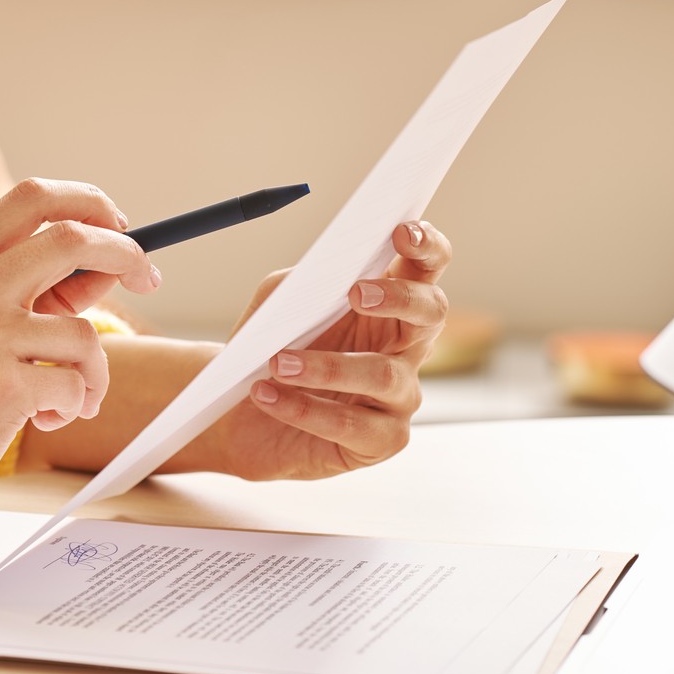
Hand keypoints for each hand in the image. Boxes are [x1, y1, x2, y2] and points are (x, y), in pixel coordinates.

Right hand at [0, 178, 160, 526]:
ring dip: (95, 372)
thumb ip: (32, 288)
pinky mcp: (1, 386)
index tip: (120, 225)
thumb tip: (108, 265)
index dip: (89, 202)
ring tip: (69, 397)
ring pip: (85, 331)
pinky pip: (77, 385)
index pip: (32, 197)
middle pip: (72, 238)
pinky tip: (42, 420)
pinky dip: (75, 406)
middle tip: (149, 279)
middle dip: (127, 254)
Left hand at [205, 220, 450, 480]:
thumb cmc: (271, 349)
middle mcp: (407, 348)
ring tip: (279, 362)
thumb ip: (306, 281)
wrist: (241, 416)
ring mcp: (400, 397)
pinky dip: (303, 408)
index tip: (401, 231)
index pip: (425, 266)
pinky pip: (352, 426)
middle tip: (356, 293)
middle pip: (431, 312)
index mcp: (389, 305)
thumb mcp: (279, 303)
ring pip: (383, 375)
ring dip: (327, 366)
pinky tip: (267, 395)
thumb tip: (327, 272)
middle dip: (400, 297)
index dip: (425, 245)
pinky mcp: (382, 441)